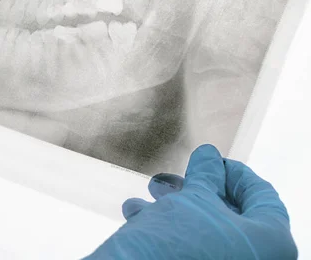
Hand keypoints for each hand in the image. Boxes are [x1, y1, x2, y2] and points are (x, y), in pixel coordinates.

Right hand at [84, 144, 296, 259]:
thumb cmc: (180, 241)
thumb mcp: (195, 198)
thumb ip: (206, 175)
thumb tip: (209, 156)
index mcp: (270, 241)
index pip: (263, 197)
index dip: (235, 173)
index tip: (211, 160)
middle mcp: (255, 258)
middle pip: (229, 214)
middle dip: (195, 189)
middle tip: (174, 177)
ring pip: (205, 231)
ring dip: (175, 206)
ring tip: (151, 190)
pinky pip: (190, 249)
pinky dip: (167, 228)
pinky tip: (136, 213)